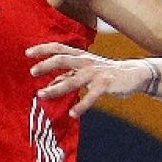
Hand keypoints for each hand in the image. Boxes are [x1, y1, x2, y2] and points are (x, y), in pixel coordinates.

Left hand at [28, 42, 153, 117]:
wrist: (134, 74)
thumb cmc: (105, 72)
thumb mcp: (85, 70)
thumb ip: (69, 75)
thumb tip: (50, 83)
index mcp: (80, 56)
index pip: (59, 48)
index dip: (43, 49)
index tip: (27, 52)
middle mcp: (86, 61)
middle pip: (63, 59)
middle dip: (46, 64)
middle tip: (32, 71)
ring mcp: (96, 72)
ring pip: (73, 79)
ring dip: (56, 88)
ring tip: (41, 95)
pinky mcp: (106, 84)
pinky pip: (91, 96)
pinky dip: (82, 105)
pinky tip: (73, 113)